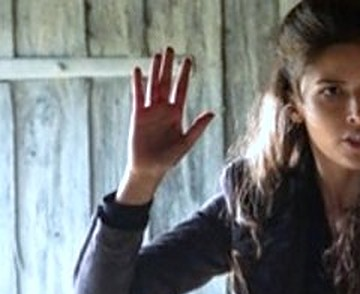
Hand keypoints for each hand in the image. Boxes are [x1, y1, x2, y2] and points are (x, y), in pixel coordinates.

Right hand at [116, 47, 214, 203]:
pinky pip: (138, 96)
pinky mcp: (138, 115)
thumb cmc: (169, 158)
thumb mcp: (186, 142)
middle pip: (167, 83)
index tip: (188, 60)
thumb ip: (198, 127)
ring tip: (157, 55)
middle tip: (171, 48)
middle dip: (169, 66)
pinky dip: (137, 84)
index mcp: (177, 114)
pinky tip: (138, 71)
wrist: (149, 168)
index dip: (184, 75)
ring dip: (155, 70)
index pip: (182, 89)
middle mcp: (164, 109)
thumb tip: (212, 112)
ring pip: (153, 86)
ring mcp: (150, 111)